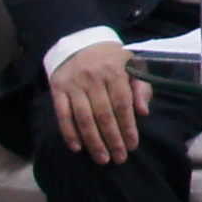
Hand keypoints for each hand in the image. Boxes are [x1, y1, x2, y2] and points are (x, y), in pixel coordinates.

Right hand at [49, 38, 143, 161]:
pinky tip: (77, 148)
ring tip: (102, 159)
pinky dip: (69, 133)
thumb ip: (141, 87)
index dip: (128, 128)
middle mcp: (93, 78)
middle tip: (119, 159)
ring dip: (93, 142)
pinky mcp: (58, 89)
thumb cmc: (112, 59)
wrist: (80, 42)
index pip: (122, 105)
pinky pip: (63, 115)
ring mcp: (74, 84)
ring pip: (84, 118)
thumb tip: (143, 112)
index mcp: (114, 71)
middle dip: (113, 140)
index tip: (132, 146)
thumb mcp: (133, 65)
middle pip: (104, 115)